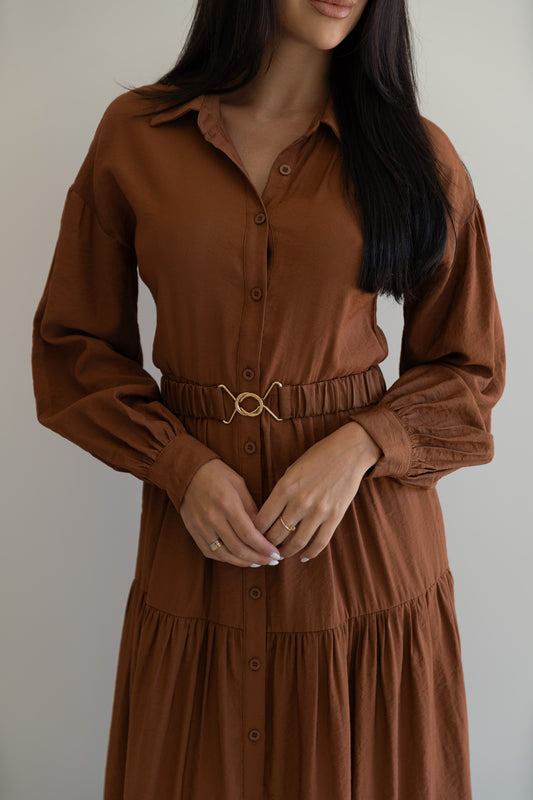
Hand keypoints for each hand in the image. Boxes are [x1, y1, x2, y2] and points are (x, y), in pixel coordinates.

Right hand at [179, 458, 282, 567]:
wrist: (187, 471)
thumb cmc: (217, 474)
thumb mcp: (239, 484)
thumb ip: (251, 508)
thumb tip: (263, 530)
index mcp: (227, 504)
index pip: (248, 534)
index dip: (264, 548)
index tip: (276, 554)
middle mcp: (212, 518)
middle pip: (238, 548)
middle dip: (258, 558)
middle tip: (271, 561)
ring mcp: (201, 526)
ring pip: (224, 555)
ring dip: (243, 562)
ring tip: (257, 562)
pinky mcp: (193, 531)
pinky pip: (210, 552)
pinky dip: (226, 558)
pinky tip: (238, 558)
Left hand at [253, 422, 381, 561]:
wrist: (349, 452)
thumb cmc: (318, 457)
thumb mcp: (292, 470)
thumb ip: (280, 492)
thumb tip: (268, 515)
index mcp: (285, 487)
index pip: (262, 520)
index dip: (254, 533)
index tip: (252, 537)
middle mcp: (300, 501)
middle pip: (276, 535)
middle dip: (267, 545)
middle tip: (264, 550)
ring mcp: (318, 511)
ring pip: (296, 543)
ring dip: (286, 552)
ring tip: (281, 555)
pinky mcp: (335, 516)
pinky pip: (319, 543)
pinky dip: (309, 553)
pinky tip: (303, 556)